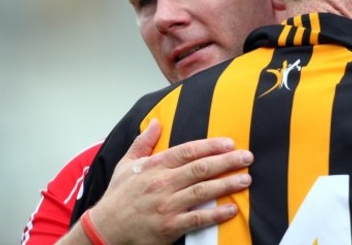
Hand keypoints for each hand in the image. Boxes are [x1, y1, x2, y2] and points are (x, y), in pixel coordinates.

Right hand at [89, 119, 252, 244]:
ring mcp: (167, 205)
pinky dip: (215, 214)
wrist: (105, 228)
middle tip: (246, 157)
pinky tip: (231, 209)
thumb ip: (144, 142)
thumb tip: (156, 122)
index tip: (229, 143)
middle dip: (226, 161)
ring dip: (226, 184)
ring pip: (202, 191)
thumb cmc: (118, 197)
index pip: (187, 151)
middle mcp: (162, 183)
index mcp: (154, 166)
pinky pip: (197, 218)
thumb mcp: (126, 164)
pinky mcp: (169, 226)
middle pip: (200, 168)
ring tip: (245, 179)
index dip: (210, 146)